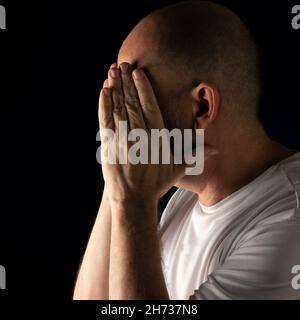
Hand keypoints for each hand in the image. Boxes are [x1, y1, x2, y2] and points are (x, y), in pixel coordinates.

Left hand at [98, 62, 214, 204]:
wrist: (134, 198)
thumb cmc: (156, 183)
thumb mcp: (179, 169)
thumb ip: (195, 154)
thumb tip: (217, 150)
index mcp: (156, 136)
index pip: (150, 105)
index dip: (143, 87)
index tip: (139, 73)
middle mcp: (139, 133)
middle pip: (133, 102)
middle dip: (128, 82)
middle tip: (124, 64)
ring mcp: (122, 137)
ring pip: (118, 107)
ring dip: (115, 87)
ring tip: (113, 70)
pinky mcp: (109, 144)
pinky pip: (106, 119)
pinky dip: (104, 104)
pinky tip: (104, 91)